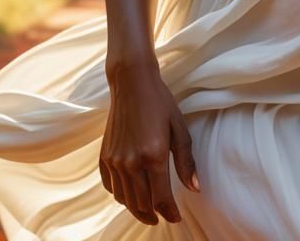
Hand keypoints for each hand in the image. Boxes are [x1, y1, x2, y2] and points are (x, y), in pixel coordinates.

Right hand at [100, 57, 200, 225]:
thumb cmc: (160, 102)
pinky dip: (121, 196)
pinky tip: (131, 193)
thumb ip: (186, 161)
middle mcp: (131, 162)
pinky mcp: (104, 156)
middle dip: (154, 214)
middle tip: (164, 214)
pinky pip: (111, 187)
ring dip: (137, 208)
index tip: (176, 217)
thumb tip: (195, 189)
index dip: (170, 213)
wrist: (132, 82)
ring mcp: (115, 160)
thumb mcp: (179, 129)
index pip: (161, 199)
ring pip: (125, 199)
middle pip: (142, 204)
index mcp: (153, 156)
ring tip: (148, 209)